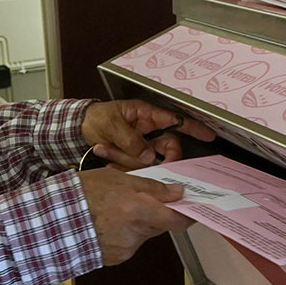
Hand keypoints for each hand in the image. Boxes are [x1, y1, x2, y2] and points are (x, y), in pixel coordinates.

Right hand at [78, 167, 192, 265]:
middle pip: (161, 226)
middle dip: (156, 214)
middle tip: (140, 201)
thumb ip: (151, 187)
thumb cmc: (82, 193)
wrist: (52, 220)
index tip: (190, 208)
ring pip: (144, 234)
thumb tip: (178, 193)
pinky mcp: (116, 258)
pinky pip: (129, 245)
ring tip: (114, 212)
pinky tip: (106, 225)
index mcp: (139, 210)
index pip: (178, 219)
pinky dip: (123, 235)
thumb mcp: (116, 178)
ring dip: (137, 224)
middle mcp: (136, 232)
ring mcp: (126, 248)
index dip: (188, 214)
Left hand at [80, 100, 214, 169]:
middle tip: (143, 161)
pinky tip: (105, 156)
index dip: (194, 128)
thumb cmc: (96, 117)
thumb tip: (148, 156)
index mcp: (147, 116)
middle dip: (155, 158)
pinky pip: (134, 168)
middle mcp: (149, 132)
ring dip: (125, 158)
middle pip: (167, 149)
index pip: (176, 121)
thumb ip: (130, 139)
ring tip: (105, 147)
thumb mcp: (111, 124)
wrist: (76, 128)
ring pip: (147, 161)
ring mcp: (141, 147)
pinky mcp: (131, 159)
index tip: (209, 136)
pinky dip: (119, 165)